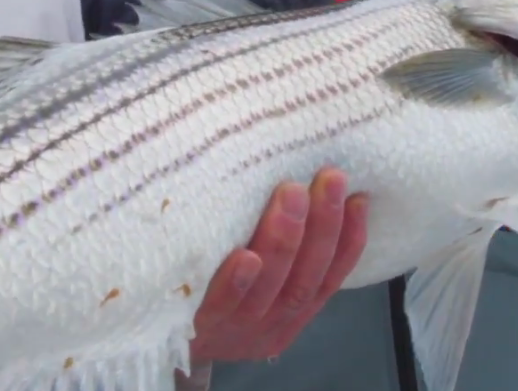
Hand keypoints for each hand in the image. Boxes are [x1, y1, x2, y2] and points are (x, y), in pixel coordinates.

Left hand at [186, 167, 367, 364]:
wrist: (158, 338)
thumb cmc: (210, 292)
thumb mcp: (252, 282)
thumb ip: (276, 249)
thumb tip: (304, 186)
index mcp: (289, 315)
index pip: (329, 278)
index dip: (349, 239)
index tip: (359, 197)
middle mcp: (269, 325)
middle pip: (305, 278)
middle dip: (323, 226)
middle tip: (330, 179)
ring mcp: (234, 329)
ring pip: (272, 288)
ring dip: (285, 240)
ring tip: (292, 194)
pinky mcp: (198, 327)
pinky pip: (222, 306)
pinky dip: (237, 281)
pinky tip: (246, 256)